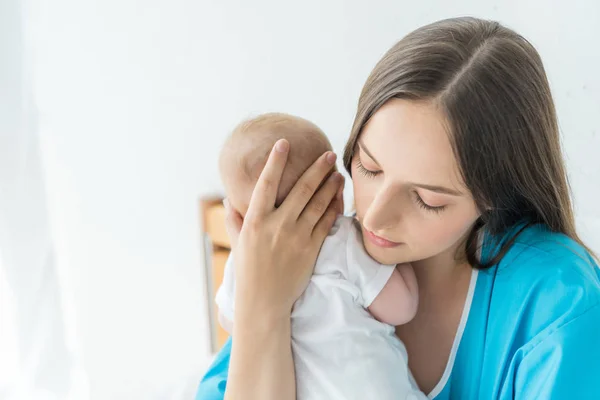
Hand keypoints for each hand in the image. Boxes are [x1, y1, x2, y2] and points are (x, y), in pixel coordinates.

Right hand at [227, 139, 343, 324]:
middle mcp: (277, 225)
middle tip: (328, 153)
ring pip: (318, 203)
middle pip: (301, 189)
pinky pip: (326, 222)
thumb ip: (234, 220)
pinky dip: (334, 207)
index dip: (275, 162)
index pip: (266, 184)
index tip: (284, 143)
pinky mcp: (311, 249)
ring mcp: (296, 237)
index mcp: (255, 221)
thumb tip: (228, 199)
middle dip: (317, 169)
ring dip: (330, 185)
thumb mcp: (238, 244)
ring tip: (338, 172)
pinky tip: (339, 197)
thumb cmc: (248, 272)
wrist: (264, 302)